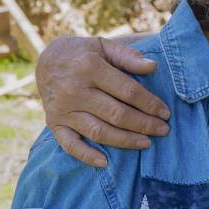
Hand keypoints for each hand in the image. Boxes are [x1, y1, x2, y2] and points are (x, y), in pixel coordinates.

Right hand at [36, 36, 166, 166]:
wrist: (42, 61)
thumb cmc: (81, 53)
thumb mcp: (103, 46)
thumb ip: (127, 56)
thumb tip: (152, 67)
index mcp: (90, 68)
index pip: (128, 91)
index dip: (150, 103)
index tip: (165, 112)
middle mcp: (75, 91)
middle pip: (116, 114)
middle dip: (144, 124)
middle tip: (163, 130)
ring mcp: (64, 110)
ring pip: (99, 131)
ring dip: (125, 140)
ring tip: (146, 143)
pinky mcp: (54, 124)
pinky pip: (69, 145)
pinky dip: (86, 156)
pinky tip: (105, 162)